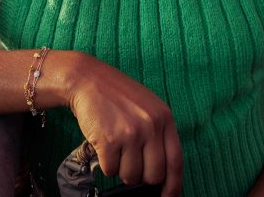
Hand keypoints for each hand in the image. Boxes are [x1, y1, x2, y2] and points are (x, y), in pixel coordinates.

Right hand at [65, 55, 182, 196]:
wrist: (88, 80)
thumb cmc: (117, 95)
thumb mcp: (147, 107)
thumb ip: (158, 134)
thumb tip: (163, 171)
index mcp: (164, 118)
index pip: (175, 162)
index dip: (173, 185)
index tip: (168, 196)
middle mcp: (150, 126)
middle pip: (154, 175)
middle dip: (142, 177)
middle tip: (131, 164)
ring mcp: (130, 133)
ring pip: (131, 176)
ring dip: (121, 169)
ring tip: (116, 149)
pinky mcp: (108, 140)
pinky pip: (110, 170)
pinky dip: (106, 164)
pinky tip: (104, 145)